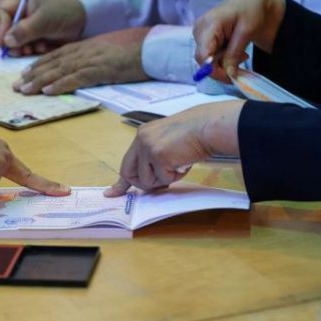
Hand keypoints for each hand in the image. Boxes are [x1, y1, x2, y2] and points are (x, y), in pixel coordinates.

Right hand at [0, 0, 85, 56]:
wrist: (85, 21)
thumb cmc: (65, 13)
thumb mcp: (45, 20)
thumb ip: (25, 30)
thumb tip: (6, 41)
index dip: (0, 26)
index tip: (6, 42)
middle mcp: (19, 11)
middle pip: (3, 27)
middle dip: (10, 41)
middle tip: (20, 51)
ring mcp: (25, 24)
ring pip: (12, 39)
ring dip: (20, 47)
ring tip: (33, 50)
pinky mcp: (31, 36)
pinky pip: (23, 45)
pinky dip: (30, 49)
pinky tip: (42, 47)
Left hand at [13, 28, 150, 94]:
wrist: (152, 46)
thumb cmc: (135, 49)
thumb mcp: (109, 50)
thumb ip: (94, 57)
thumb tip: (84, 67)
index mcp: (85, 46)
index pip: (56, 55)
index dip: (39, 65)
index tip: (24, 73)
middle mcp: (84, 51)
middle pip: (52, 63)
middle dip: (32, 75)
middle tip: (16, 86)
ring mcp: (91, 60)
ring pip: (59, 71)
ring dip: (39, 81)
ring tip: (24, 90)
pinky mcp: (101, 70)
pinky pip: (76, 78)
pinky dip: (60, 84)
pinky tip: (47, 91)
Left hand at [105, 100, 244, 196]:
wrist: (208, 126)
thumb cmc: (195, 134)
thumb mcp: (168, 143)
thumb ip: (155, 156)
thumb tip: (149, 179)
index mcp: (143, 135)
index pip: (127, 162)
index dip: (121, 181)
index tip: (111, 193)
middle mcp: (141, 139)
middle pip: (129, 174)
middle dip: (144, 184)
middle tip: (162, 182)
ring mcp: (148, 147)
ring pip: (147, 181)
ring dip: (164, 179)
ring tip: (179, 164)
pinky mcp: (157, 156)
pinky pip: (162, 179)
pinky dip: (175, 176)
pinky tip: (184, 162)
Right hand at [193, 0, 285, 80]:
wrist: (250, 1)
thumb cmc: (250, 11)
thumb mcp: (247, 32)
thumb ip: (234, 53)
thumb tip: (229, 74)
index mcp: (209, 24)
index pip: (203, 55)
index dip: (213, 70)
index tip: (231, 77)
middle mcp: (199, 30)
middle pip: (203, 60)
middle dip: (222, 67)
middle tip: (242, 63)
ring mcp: (199, 34)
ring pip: (207, 60)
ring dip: (224, 63)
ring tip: (242, 55)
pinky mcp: (203, 38)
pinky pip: (209, 56)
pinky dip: (222, 58)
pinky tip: (234, 51)